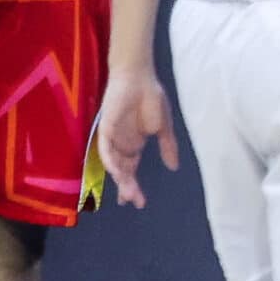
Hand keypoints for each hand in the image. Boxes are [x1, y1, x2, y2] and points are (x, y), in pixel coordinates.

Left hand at [95, 71, 179, 208]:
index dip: (133, 186)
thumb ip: (167, 147)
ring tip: (129, 191)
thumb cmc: (151, 97)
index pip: (131, 171)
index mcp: (134, 145)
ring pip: (114, 164)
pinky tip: (118, 172)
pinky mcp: (105, 128)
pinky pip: (105, 149)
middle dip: (127, 187)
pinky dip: (111, 161)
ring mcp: (113, 138)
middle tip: (135, 201)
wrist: (140, 78)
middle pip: (122, 171)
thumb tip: (174, 167)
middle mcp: (122, 145)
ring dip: (121, 178)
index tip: (139, 202)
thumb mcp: (163, 127)